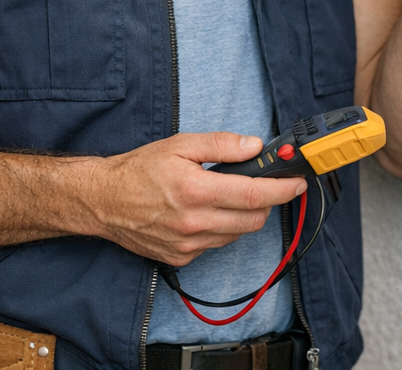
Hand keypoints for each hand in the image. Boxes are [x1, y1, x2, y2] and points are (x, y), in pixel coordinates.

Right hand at [83, 133, 305, 265]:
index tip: (297, 182)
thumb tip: (254, 146)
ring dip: (243, 215)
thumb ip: (219, 145)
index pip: (253, 194)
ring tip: (226, 194)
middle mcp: (194, 222)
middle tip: (262, 183)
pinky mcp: (182, 258)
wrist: (104, 200)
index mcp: (195, 190)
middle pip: (253, 219)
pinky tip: (206, 211)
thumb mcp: (179, 144)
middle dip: (266, 201)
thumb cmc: (139, 169)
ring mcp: (189, 244)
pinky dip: (221, 228)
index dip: (282, 189)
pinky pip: (217, 244)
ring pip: (237, 234)